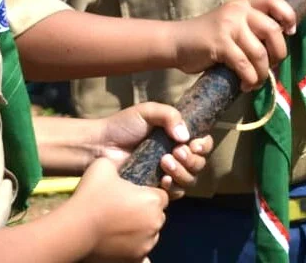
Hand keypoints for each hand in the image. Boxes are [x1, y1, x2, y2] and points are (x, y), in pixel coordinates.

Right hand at [74, 158, 167, 261]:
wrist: (75, 228)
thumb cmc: (91, 195)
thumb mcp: (104, 166)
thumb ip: (118, 164)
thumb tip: (118, 166)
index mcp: (152, 200)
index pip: (162, 195)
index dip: (148, 193)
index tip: (134, 194)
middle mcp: (155, 224)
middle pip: (157, 216)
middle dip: (146, 212)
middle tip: (124, 209)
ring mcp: (146, 244)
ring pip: (150, 235)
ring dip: (141, 230)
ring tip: (119, 226)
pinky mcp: (135, 259)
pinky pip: (143, 256)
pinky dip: (136, 249)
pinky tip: (125, 243)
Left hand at [94, 102, 213, 198]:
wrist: (101, 145)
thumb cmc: (123, 126)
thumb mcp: (147, 112)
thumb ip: (169, 115)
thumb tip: (185, 136)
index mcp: (177, 136)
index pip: (202, 143)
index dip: (204, 145)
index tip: (194, 144)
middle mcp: (176, 155)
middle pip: (199, 163)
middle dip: (192, 159)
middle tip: (177, 152)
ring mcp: (167, 173)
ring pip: (190, 179)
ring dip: (183, 172)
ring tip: (165, 162)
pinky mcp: (157, 188)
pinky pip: (175, 193)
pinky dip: (174, 187)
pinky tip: (163, 179)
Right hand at [172, 0, 295, 90]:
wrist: (177, 42)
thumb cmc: (207, 37)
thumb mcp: (231, 24)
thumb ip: (252, 29)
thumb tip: (278, 50)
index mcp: (243, 4)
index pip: (273, 0)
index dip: (288, 15)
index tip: (289, 32)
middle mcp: (238, 11)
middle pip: (273, 30)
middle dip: (278, 54)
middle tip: (270, 67)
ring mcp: (228, 26)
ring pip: (260, 53)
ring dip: (262, 73)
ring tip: (254, 81)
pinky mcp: (219, 43)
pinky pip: (244, 65)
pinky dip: (249, 79)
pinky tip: (244, 84)